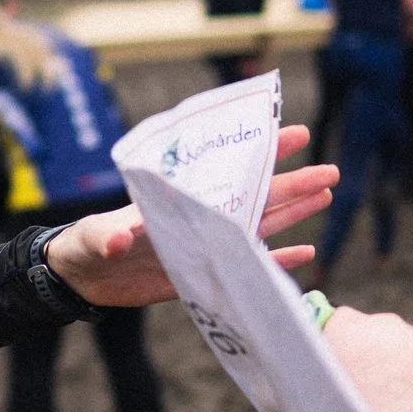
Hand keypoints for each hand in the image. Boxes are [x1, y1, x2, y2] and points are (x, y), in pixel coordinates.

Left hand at [42, 125, 339, 307]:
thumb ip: (110, 235)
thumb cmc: (87, 245)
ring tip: (326, 195)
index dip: (263, 152)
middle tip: (330, 171)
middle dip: (293, 182)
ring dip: (293, 212)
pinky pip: (248, 266)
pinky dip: (275, 260)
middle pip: (256, 197)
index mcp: (180, 199)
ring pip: (260, 226)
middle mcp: (200, 217)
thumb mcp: (96, 237)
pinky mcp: (204, 274)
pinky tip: (306, 252)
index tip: (297, 134)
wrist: (82, 278)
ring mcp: (205, 245)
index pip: (228, 171)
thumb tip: (121, 238)